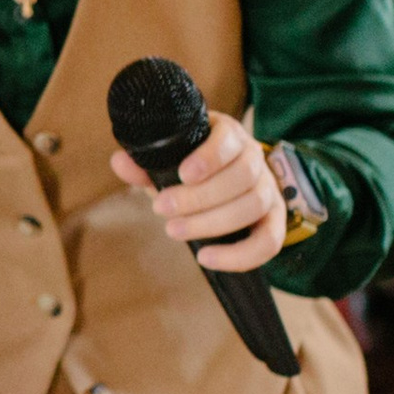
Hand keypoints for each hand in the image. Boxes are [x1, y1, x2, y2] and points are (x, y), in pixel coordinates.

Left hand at [109, 108, 286, 273]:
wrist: (224, 182)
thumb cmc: (192, 170)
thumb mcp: (170, 162)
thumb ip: (146, 164)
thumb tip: (119, 162)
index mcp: (229, 135)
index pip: (230, 139)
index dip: (210, 157)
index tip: (184, 174)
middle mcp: (255, 159)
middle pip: (242, 176)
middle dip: (200, 197)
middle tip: (162, 210)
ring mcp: (268, 190)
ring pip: (253, 205)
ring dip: (212, 223)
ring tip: (174, 230)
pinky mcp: (273, 221)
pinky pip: (270, 241)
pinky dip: (239, 255)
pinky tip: (207, 258)